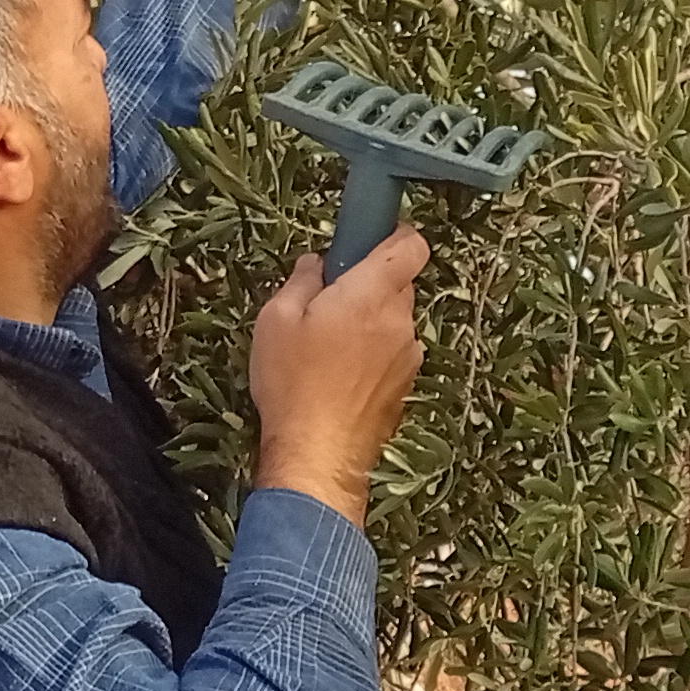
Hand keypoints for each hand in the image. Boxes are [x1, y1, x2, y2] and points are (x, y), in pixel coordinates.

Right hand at [246, 228, 427, 524]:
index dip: (396, 236)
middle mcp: (401, 321)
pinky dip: (373, 352)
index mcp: (372, 295)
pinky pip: (393, 351)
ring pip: (394, 320)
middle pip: (398, 284)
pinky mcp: (406, 384)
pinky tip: (340, 374)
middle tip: (328, 302)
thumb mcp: (276, 318)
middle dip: (368, 284)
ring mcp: (408, 356)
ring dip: (370, 322)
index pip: (412, 246)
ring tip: (328, 346)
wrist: (318, 453)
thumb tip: (319, 264)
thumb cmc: (293, 382)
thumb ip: (303, 279)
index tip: (369, 241)